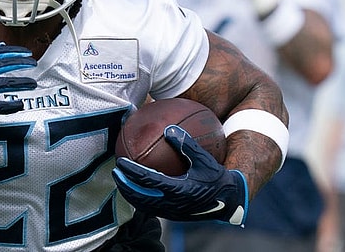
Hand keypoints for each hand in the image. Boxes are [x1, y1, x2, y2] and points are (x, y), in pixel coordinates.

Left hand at [112, 125, 247, 224]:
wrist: (228, 201)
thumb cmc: (216, 178)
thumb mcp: (204, 160)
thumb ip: (187, 145)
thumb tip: (169, 129)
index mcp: (178, 190)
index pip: (148, 180)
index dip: (132, 172)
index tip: (120, 162)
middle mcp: (172, 204)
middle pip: (140, 196)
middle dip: (124, 185)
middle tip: (115, 170)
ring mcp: (171, 212)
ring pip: (143, 205)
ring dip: (130, 193)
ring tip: (121, 180)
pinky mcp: (172, 216)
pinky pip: (151, 208)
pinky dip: (140, 198)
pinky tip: (136, 188)